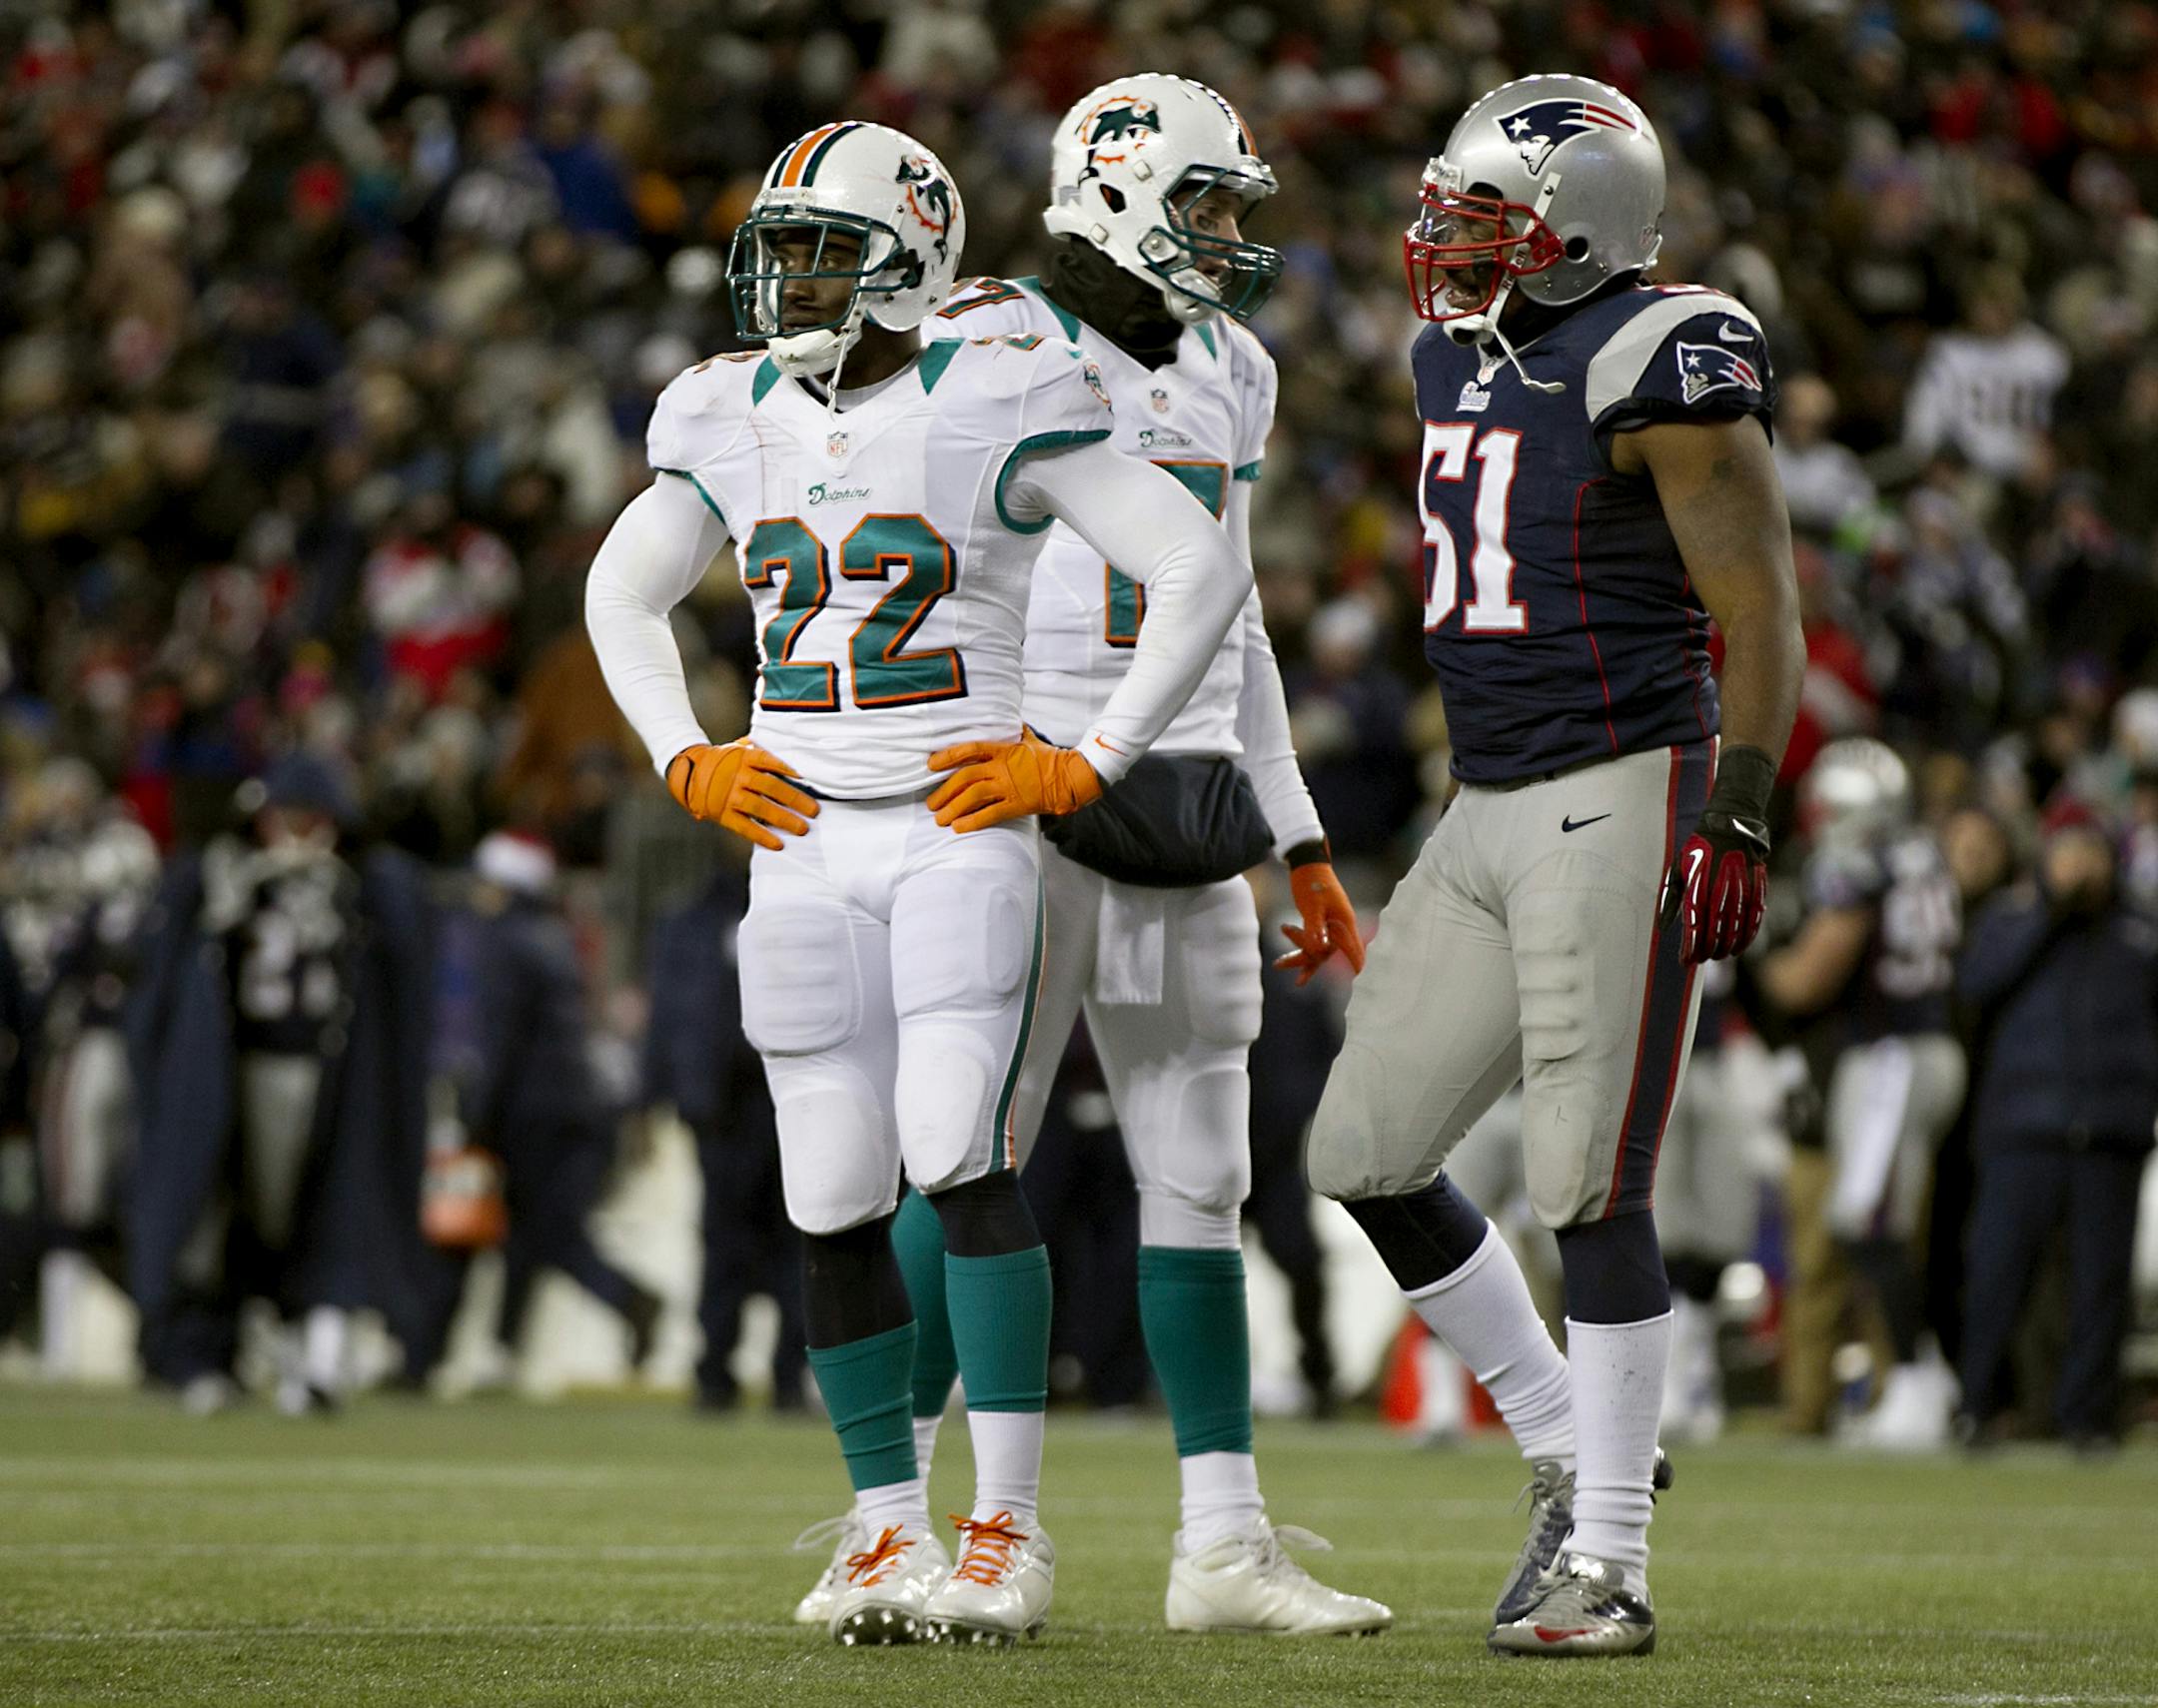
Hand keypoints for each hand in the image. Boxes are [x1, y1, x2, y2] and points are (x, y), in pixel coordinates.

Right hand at [666, 740, 817, 849]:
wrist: (688, 770)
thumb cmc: (722, 760)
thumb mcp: (738, 748)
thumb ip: (760, 751)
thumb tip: (790, 756)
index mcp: (743, 757)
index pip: (768, 761)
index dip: (787, 768)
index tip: (804, 777)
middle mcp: (738, 776)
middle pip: (771, 787)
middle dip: (795, 800)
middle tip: (814, 811)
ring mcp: (730, 796)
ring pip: (761, 808)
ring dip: (784, 819)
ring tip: (802, 828)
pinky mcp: (723, 813)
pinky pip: (745, 827)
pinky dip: (762, 836)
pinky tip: (778, 843)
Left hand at [927, 728, 1103, 832]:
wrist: (1071, 777)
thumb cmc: (1051, 758)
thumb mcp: (1031, 739)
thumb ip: (1017, 732)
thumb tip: (1013, 721)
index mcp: (1004, 750)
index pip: (970, 749)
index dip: (948, 756)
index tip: (931, 765)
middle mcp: (1003, 768)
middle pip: (966, 777)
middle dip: (944, 791)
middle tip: (931, 803)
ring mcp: (1009, 787)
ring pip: (973, 796)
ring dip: (953, 808)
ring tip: (939, 819)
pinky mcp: (1017, 804)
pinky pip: (990, 814)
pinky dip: (972, 822)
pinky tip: (958, 828)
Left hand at [1275, 857, 1363, 984]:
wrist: (1306, 861)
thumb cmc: (1310, 882)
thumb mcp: (1311, 906)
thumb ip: (1315, 928)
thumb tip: (1319, 949)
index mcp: (1344, 921)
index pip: (1353, 947)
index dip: (1355, 961)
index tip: (1356, 974)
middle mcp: (1340, 925)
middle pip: (1328, 952)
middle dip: (1309, 964)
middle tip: (1291, 977)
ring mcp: (1331, 923)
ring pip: (1318, 947)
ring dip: (1299, 955)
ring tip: (1277, 964)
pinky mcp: (1321, 921)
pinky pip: (1312, 939)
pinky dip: (1299, 943)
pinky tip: (1285, 949)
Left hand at [1659, 808, 1769, 963]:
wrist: (1731, 827)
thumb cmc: (1699, 850)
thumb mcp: (1678, 869)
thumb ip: (1672, 898)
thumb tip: (1663, 926)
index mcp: (1698, 888)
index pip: (1694, 927)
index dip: (1690, 948)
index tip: (1685, 960)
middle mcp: (1719, 893)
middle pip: (1714, 933)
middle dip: (1706, 951)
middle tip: (1700, 959)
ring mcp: (1740, 892)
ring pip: (1734, 930)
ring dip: (1725, 948)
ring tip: (1717, 956)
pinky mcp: (1756, 891)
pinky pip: (1753, 921)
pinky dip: (1746, 938)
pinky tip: (1739, 948)